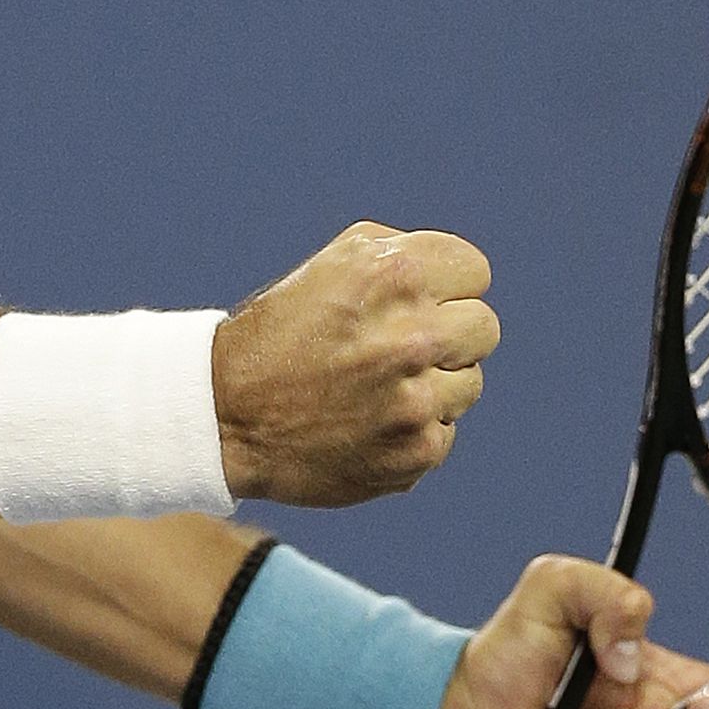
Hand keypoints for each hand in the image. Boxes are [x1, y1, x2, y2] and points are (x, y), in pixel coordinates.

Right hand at [211, 221, 499, 508]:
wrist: (225, 416)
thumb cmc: (280, 332)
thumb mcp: (333, 265)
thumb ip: (401, 255)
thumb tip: (459, 274)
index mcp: (393, 275)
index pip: (475, 272)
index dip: (447, 286)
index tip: (418, 303)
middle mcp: (411, 334)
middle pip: (483, 327)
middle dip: (448, 335)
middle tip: (401, 348)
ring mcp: (417, 399)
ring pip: (470, 383)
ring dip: (433, 385)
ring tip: (378, 388)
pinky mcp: (417, 452)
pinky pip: (445, 432)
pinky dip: (414, 431)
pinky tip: (370, 424)